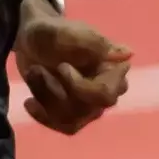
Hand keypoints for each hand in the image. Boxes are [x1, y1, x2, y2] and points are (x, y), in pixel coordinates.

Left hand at [15, 2, 131, 134]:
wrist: (31, 41)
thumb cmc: (51, 33)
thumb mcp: (65, 32)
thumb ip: (92, 42)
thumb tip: (128, 53)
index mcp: (112, 67)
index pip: (106, 94)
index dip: (79, 86)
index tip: (62, 66)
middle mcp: (107, 89)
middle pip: (90, 109)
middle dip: (58, 92)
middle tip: (38, 70)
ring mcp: (91, 105)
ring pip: (73, 119)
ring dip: (46, 96)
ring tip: (33, 73)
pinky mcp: (74, 114)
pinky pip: (64, 126)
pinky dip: (44, 115)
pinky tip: (30, 101)